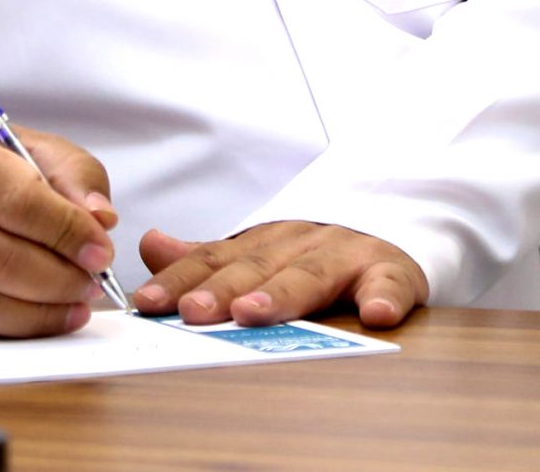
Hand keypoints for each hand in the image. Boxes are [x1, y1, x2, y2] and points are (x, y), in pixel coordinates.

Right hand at [0, 122, 119, 337]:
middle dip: (60, 281)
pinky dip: (7, 330)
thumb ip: (75, 177)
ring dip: (40, 314)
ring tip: (74, 307)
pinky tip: (36, 318)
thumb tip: (102, 219)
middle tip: (91, 286)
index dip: (67, 233)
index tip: (102, 252)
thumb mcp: (32, 151)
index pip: (19, 202)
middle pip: (3, 260)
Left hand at [132, 221, 428, 328]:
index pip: (212, 262)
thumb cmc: (314, 255)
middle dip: (221, 290)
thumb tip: (150, 246)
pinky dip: (384, 296)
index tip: (146, 304)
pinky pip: (390, 282)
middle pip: (256, 268)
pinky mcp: (393, 270)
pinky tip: (377, 315)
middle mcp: (300, 243)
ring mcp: (347, 254)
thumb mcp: (259, 253)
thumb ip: (207, 257)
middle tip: (192, 311)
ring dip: (283, 294)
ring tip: (254, 314)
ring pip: (311, 274)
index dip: (178, 281)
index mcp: (263, 244)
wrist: (392, 224)